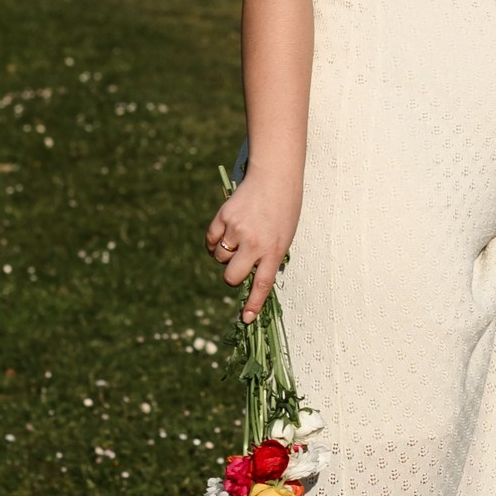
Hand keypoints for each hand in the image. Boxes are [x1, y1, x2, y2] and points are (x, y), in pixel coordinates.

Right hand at [207, 174, 298, 317]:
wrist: (274, 176)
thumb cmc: (284, 209)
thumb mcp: (284, 236)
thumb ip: (268, 257)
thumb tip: (247, 277)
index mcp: (274, 249)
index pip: (262, 284)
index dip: (253, 303)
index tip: (247, 319)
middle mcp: (254, 242)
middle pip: (232, 276)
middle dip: (233, 276)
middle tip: (239, 265)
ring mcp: (237, 229)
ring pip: (220, 258)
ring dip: (225, 254)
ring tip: (239, 237)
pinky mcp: (223, 216)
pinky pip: (210, 241)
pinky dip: (214, 241)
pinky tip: (225, 232)